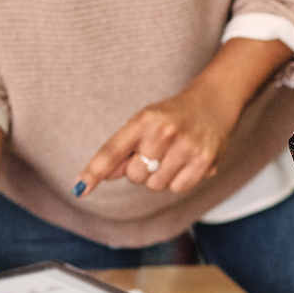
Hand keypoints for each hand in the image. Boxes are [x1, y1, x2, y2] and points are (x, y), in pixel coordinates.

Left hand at [77, 83, 235, 197]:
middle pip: (135, 176)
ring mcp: (186, 147)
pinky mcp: (204, 161)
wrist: (213, 103)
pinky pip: (177, 188)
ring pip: (156, 185)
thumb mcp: (143, 122)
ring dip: (159, 176)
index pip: (112, 151)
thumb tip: (105, 175)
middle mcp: (164, 132)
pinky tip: (186, 161)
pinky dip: (178, 180)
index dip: (94, 172)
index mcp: (143, 120)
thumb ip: (122, 149)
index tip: (80, 189)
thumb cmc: (171, 116)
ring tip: (172, 155)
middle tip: (155, 152)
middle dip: (140, 170)